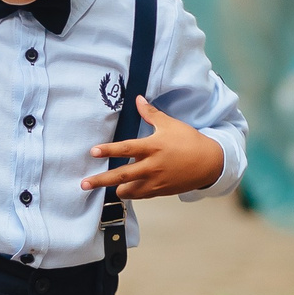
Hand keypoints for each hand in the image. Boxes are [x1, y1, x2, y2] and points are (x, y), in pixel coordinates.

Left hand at [81, 97, 224, 199]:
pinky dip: (131, 193)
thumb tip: (138, 99)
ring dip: (116, 189)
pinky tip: (125, 190)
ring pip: (129, 190)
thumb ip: (151, 113)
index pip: (126, 149)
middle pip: (121, 175)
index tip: (93, 152)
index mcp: (153, 147)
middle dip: (100, 180)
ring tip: (106, 188)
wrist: (209, 163)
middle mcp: (152, 166)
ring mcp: (155, 181)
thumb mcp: (170, 124)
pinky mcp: (160, 192)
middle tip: (84, 184)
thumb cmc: (189, 141)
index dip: (108, 150)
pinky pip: (140, 196)